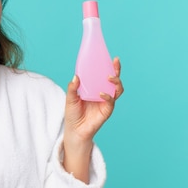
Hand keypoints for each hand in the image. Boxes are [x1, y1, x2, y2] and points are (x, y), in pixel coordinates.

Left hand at [62, 57, 123, 182]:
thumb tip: (76, 76)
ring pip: (117, 90)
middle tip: (115, 63)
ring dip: (116, 82)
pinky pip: (111, 102)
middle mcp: (103, 93)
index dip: (110, 67)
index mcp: (95, 88)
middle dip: (117, 71)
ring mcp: (106, 102)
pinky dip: (108, 96)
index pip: (104, 75)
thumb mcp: (70, 98)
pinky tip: (102, 94)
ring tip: (110, 77)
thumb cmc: (73, 113)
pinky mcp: (107, 111)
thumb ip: (73, 88)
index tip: (113, 58)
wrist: (74, 130)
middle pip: (114, 80)